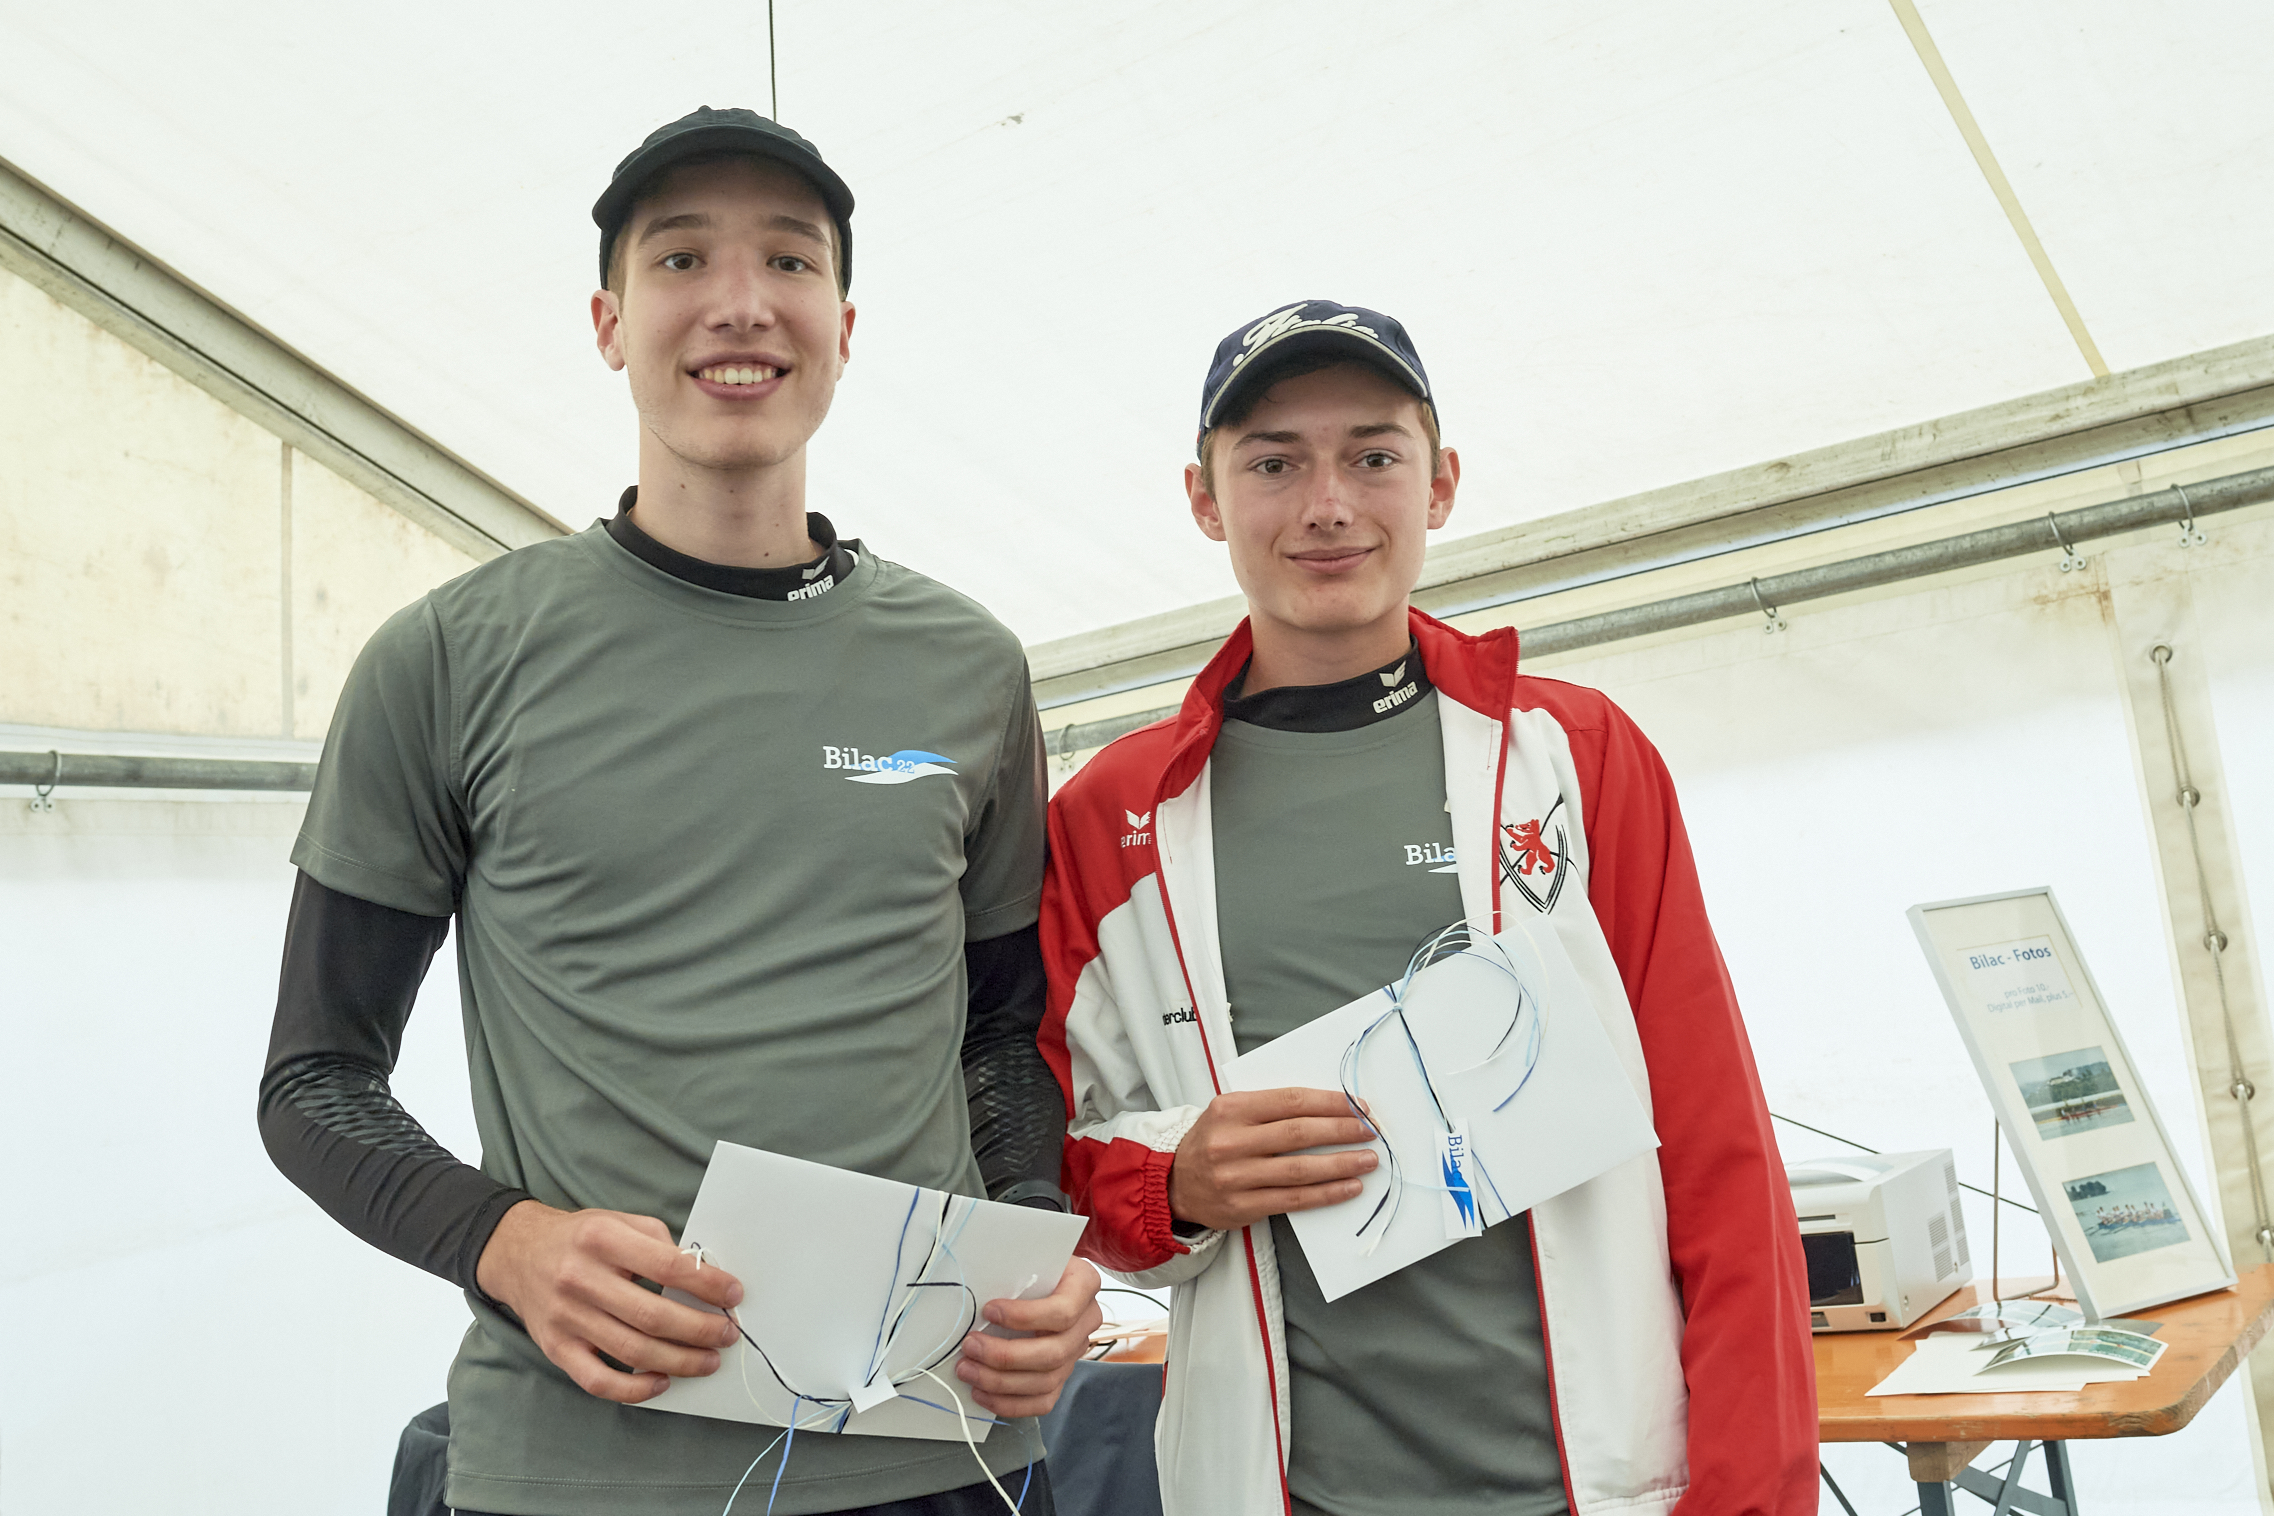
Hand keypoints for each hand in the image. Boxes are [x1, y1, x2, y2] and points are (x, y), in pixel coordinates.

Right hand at [474, 1199, 743, 1403]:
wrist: (517, 1253)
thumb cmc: (580, 1238)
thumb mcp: (619, 1221)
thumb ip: (659, 1243)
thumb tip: (702, 1275)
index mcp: (602, 1239)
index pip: (667, 1266)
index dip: (707, 1284)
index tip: (733, 1294)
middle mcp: (580, 1278)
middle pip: (653, 1315)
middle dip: (700, 1329)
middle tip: (727, 1334)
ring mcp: (566, 1318)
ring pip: (632, 1350)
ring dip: (679, 1361)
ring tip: (708, 1360)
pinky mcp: (556, 1348)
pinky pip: (598, 1380)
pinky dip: (634, 1388)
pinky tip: (661, 1381)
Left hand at [954, 1257, 1103, 1417]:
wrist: (1045, 1276)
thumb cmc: (1031, 1264)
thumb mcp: (1028, 1256)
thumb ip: (1012, 1271)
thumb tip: (974, 1295)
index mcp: (1084, 1284)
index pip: (1063, 1310)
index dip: (1024, 1316)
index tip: (988, 1310)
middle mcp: (1087, 1321)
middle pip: (1053, 1352)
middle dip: (1005, 1355)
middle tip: (970, 1346)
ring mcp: (1076, 1352)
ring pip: (1046, 1380)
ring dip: (1000, 1381)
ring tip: (967, 1369)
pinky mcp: (1062, 1375)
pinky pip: (1043, 1401)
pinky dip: (1009, 1403)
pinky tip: (982, 1392)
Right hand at [1167, 1087, 1376, 1231]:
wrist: (1173, 1183)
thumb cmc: (1211, 1141)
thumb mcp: (1229, 1111)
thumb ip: (1270, 1107)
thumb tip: (1328, 1107)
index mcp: (1231, 1109)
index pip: (1292, 1101)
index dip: (1330, 1103)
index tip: (1358, 1106)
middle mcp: (1231, 1142)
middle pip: (1299, 1133)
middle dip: (1342, 1130)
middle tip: (1370, 1131)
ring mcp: (1236, 1177)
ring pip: (1301, 1170)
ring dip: (1341, 1164)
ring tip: (1368, 1160)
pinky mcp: (1243, 1207)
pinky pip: (1294, 1200)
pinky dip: (1327, 1193)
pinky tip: (1349, 1187)